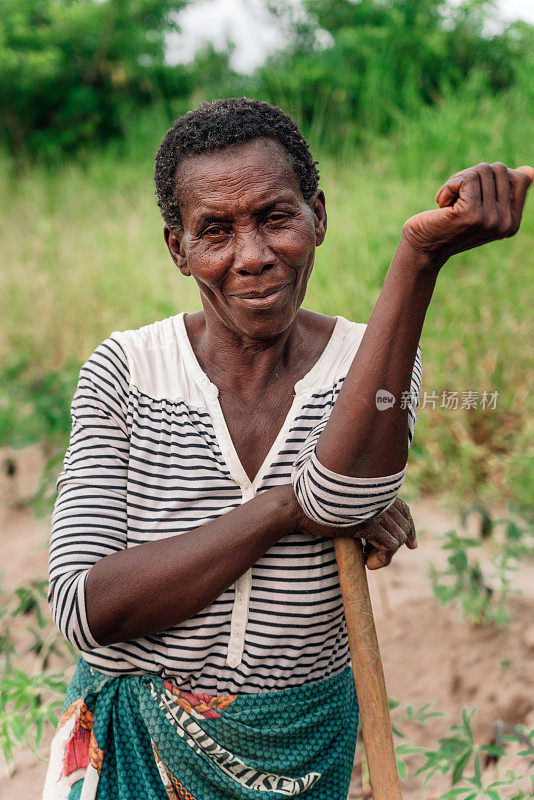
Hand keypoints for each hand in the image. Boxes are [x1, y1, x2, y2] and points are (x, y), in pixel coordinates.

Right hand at [295, 497, 415, 568]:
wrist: (298, 507)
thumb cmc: (316, 509)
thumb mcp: (346, 508)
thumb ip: (364, 512)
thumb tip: (379, 530)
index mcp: (375, 491)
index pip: (405, 510)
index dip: (411, 529)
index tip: (412, 546)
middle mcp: (379, 498)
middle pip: (405, 526)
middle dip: (398, 545)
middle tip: (375, 558)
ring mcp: (375, 509)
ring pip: (399, 539)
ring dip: (386, 556)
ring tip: (366, 560)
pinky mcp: (368, 523)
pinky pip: (390, 547)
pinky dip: (382, 560)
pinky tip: (366, 564)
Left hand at [402, 162, 533, 269]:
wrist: (422, 250)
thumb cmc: (448, 226)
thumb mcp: (480, 209)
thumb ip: (503, 192)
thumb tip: (530, 171)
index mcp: (513, 223)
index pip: (519, 177)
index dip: (491, 178)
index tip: (472, 198)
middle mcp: (506, 223)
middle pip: (499, 169)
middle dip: (472, 176)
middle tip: (456, 200)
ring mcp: (490, 220)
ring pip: (481, 170)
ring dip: (457, 182)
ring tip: (449, 205)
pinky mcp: (472, 214)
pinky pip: (466, 178)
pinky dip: (448, 186)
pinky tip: (442, 206)